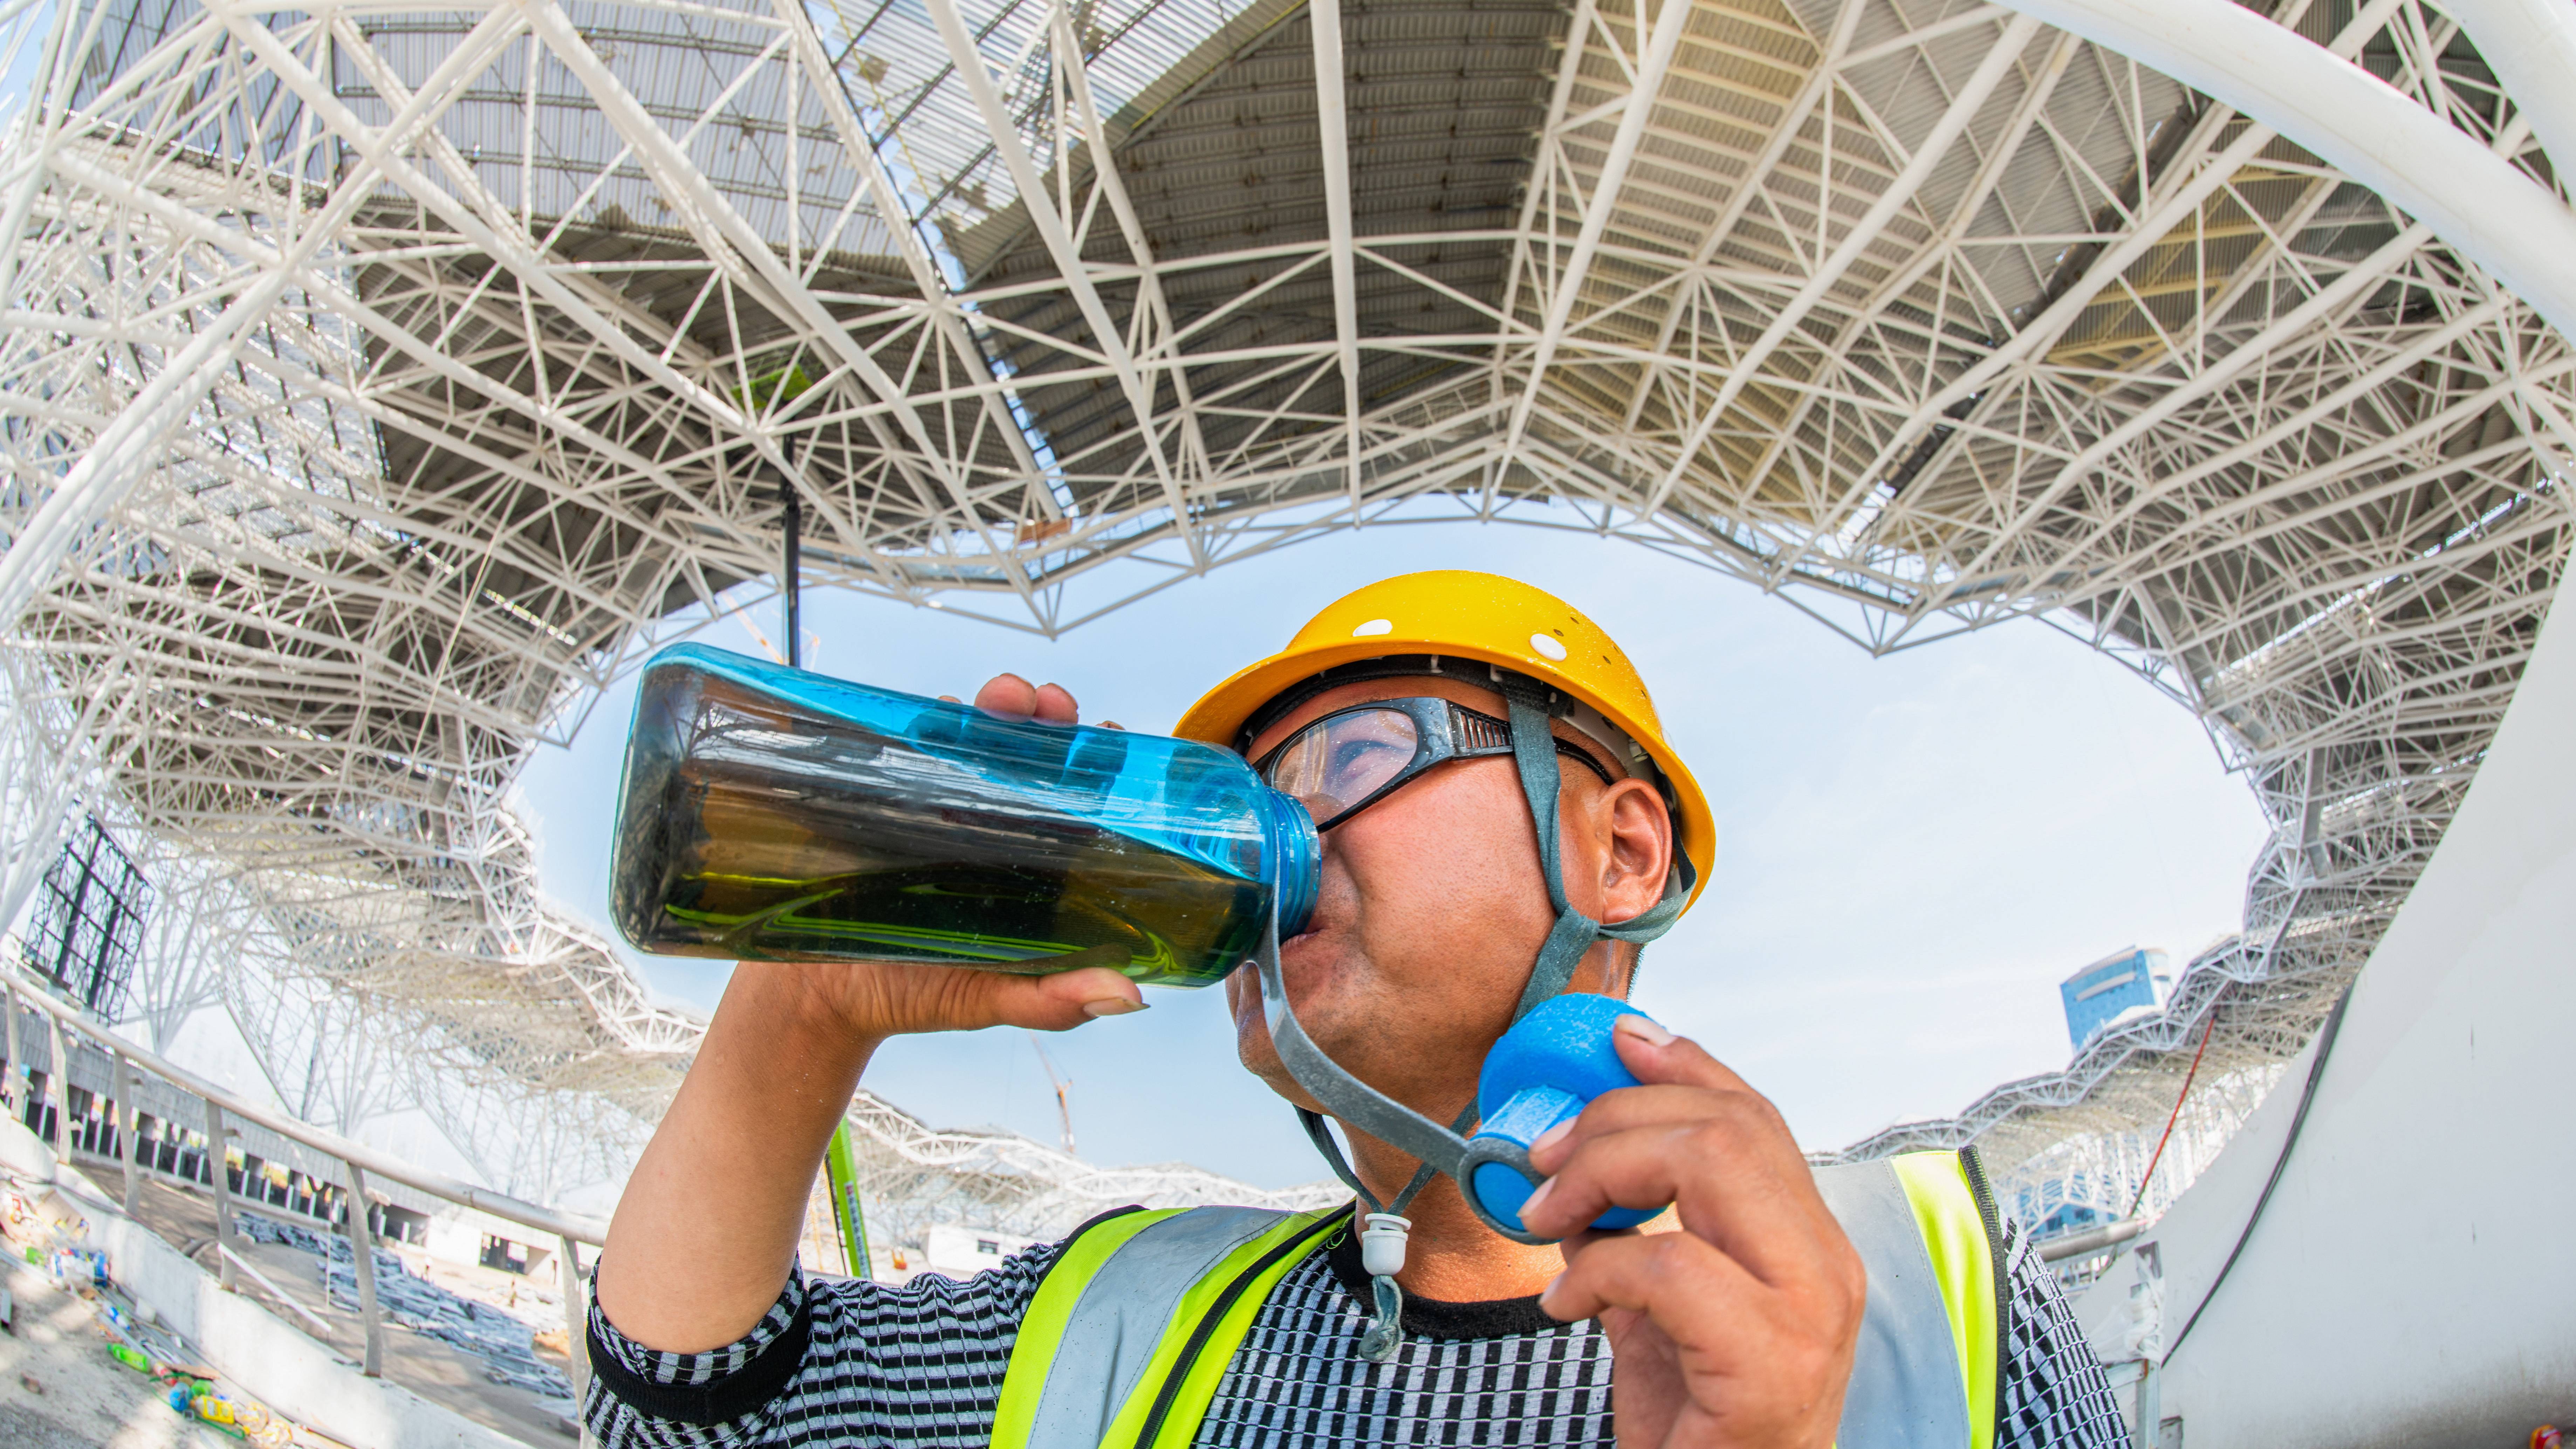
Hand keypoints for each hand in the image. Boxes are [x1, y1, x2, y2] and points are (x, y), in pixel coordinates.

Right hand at [784, 672, 1143, 1041]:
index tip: (1111, 737)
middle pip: (1029, 754)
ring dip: (990, 706)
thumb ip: (1054, 1002)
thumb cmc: (918, 994)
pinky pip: (902, 746)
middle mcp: (989, 822)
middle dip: (1045, 718)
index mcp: (1030, 861)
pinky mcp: (883, 797)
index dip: (1097, 763)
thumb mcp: (990, 1000)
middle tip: (1050, 705)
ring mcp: (936, 803)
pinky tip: (932, 711)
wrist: (822, 997)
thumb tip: (1129, 998)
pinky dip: (916, 721)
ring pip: (972, 737)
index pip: (1077, 797)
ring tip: (1003, 697)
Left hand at [1524, 1018, 1865, 1448]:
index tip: (1620, 1041)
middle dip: (1617, 1121)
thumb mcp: (1660, 1313)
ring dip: (1602, 1173)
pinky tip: (1567, 1302)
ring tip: (1550, 1218)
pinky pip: (1668, 1265)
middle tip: (1544, 1162)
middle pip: (1726, 1127)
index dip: (1685, 1066)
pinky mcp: (1770, 1362)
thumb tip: (1571, 1177)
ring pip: (1709, 1165)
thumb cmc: (1701, 1426)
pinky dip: (1596, 1270)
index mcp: (1809, 1247)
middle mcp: (1826, 1268)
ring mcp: (1809, 1312)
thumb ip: (1632, 1241)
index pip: (1756, 1120)